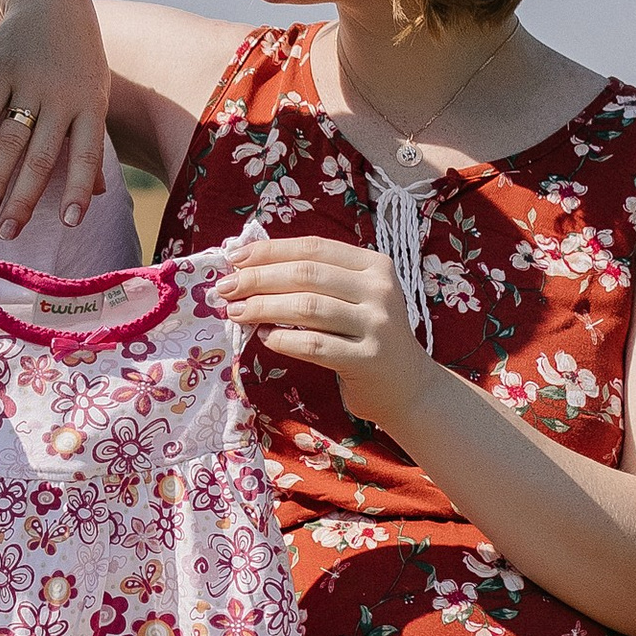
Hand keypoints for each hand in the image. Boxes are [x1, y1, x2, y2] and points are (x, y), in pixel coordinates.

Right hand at [0, 0, 110, 238]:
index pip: (86, 154)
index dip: (78, 189)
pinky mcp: (0, 69)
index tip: (69, 223)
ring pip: (10, 139)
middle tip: (9, 233)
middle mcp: (62, 96)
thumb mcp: (95, 92)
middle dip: (24, 198)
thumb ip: (92, 141)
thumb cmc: (78, 56)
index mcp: (92, 104)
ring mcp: (29, 81)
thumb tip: (98, 193)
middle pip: (42, 156)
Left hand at [215, 239, 433, 431]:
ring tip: (236, 313)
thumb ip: (317, 279)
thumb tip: (250, 265)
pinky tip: (265, 338)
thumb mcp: (355, 298)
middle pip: (306, 275)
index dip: (270, 251)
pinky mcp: (367, 358)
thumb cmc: (368, 337)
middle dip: (258, 279)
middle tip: (225, 289)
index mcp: (374, 265)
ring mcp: (377, 324)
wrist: (410, 387)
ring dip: (264, 308)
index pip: (313, 248)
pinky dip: (283, 340)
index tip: (234, 259)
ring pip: (307, 308)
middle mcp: (379, 290)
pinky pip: (314, 345)